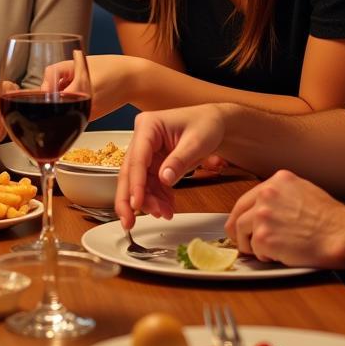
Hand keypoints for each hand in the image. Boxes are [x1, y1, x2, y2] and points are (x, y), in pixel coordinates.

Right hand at [114, 104, 225, 226]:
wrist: (215, 123)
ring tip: (164, 213)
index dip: (135, 183)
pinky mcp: (153, 162)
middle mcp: (142, 138)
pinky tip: (167, 207)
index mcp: (148, 126)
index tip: (136, 203)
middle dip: (129, 198)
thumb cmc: (206, 124)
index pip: (137, 158)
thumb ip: (179, 161)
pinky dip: (157, 198)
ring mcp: (146, 152)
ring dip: (148, 201)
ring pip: (138, 182)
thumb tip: (164, 180)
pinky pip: (150, 184)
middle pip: (128, 171)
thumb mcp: (197, 142)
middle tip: (128, 221)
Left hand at [226, 170, 344, 268]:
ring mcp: (263, 215)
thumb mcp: (304, 191)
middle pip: (238, 216)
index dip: (241, 216)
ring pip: (242, 233)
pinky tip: (282, 254)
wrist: (343, 235)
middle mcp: (266, 194)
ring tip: (270, 250)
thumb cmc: (330, 219)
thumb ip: (281, 195)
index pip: (246, 199)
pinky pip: (255, 249)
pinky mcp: (264, 236)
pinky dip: (265, 256)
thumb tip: (264, 206)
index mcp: (276, 181)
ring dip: (252, 245)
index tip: (240, 225)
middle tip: (244, 243)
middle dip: (239, 232)